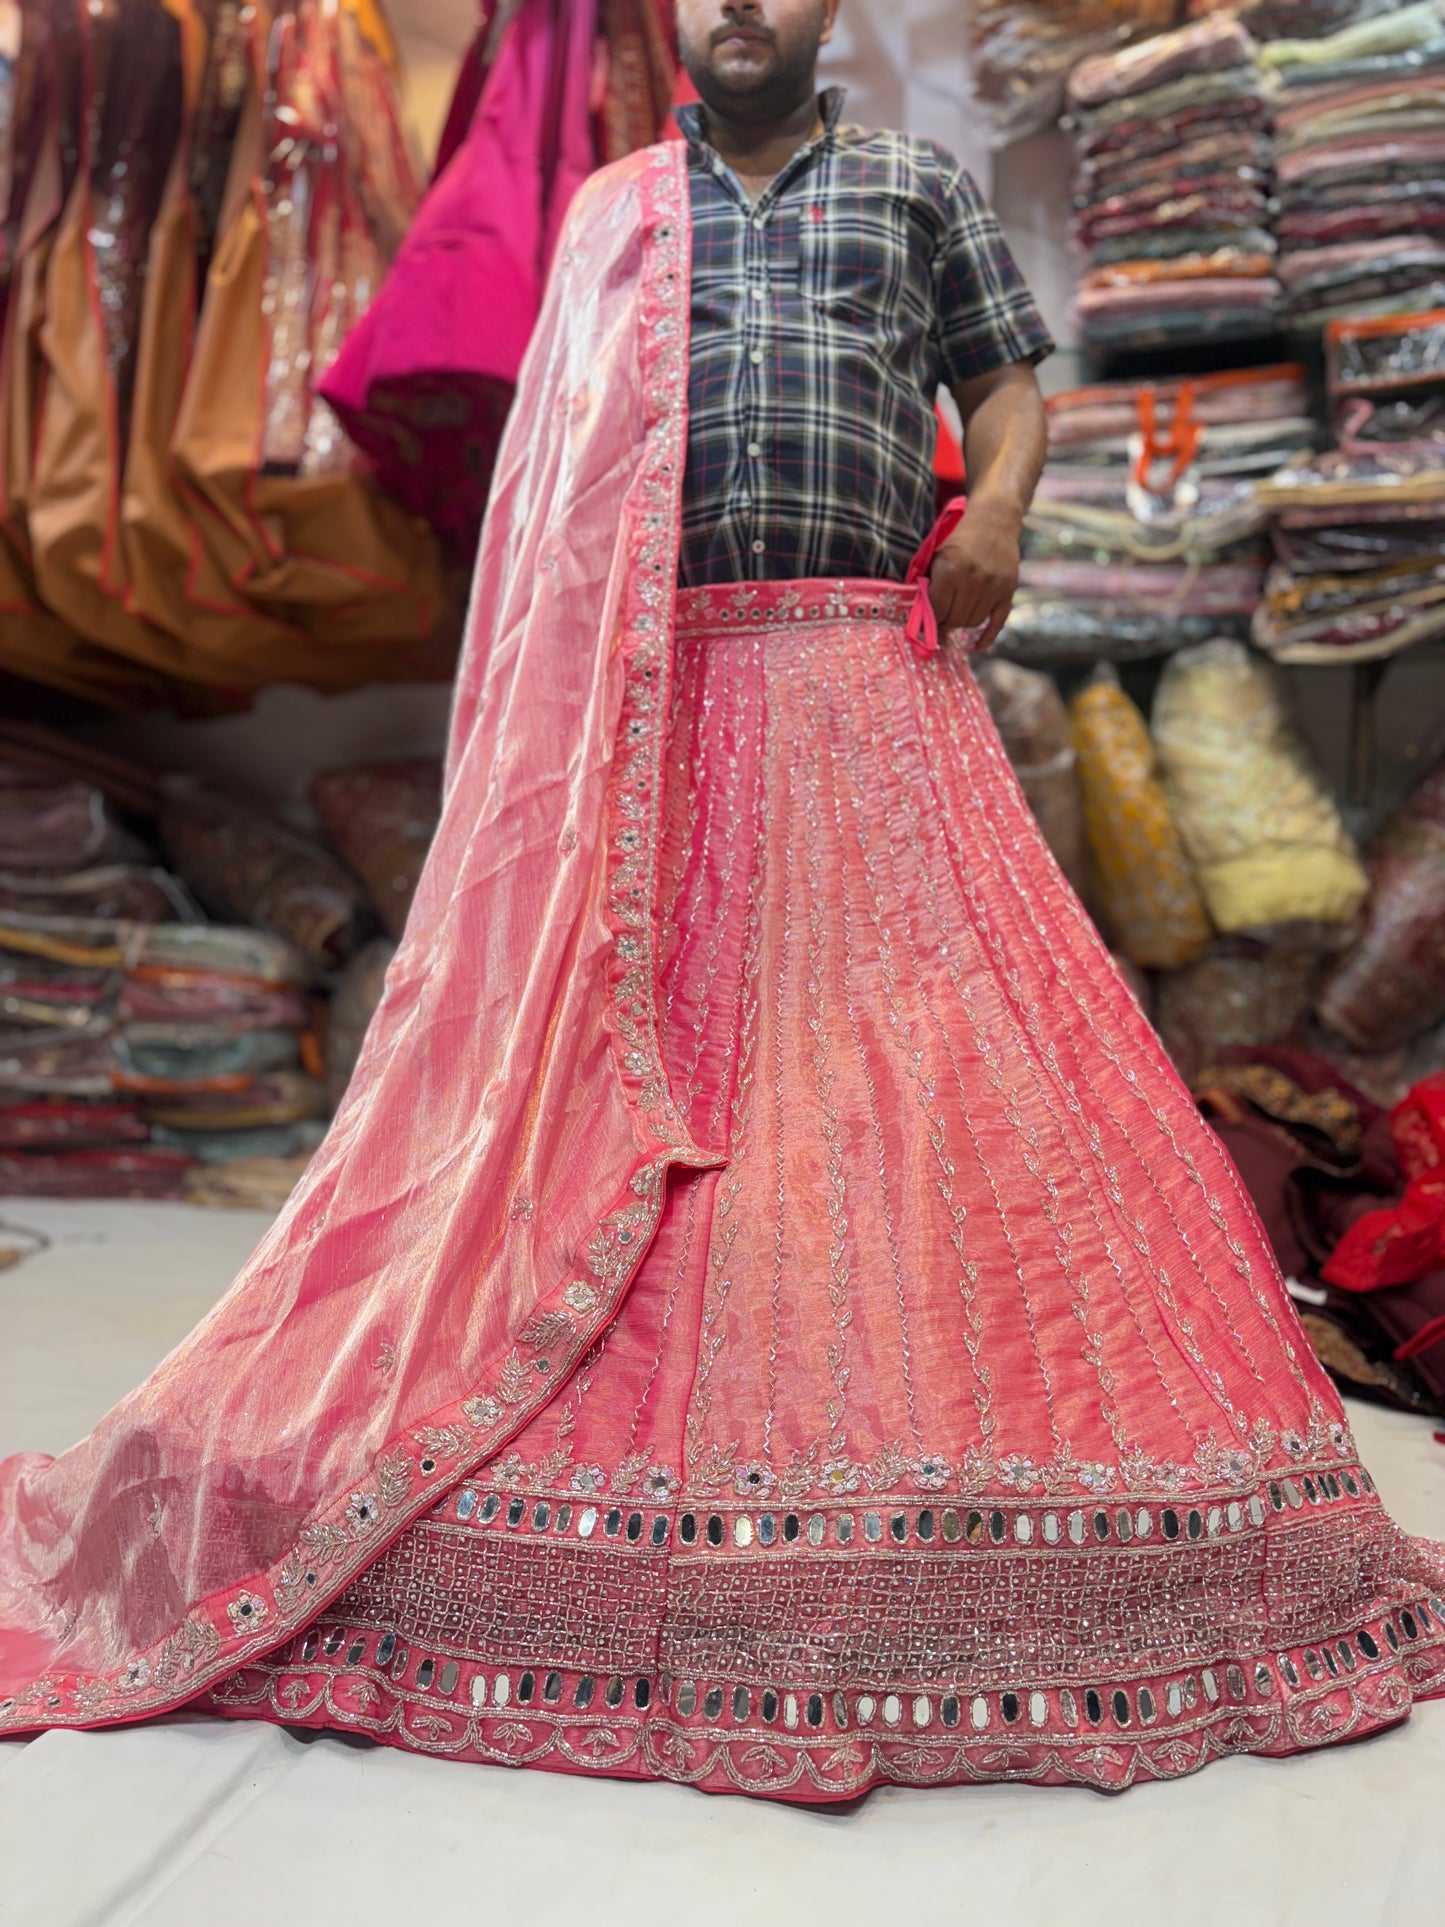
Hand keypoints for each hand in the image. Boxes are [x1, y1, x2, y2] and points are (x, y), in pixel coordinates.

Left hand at [927, 505, 1021, 652]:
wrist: (995, 520)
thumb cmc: (959, 537)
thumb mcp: (936, 554)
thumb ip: (928, 583)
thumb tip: (918, 617)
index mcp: (951, 570)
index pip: (936, 609)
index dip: (928, 617)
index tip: (925, 621)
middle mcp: (973, 580)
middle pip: (954, 619)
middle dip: (944, 621)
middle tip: (940, 617)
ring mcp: (993, 587)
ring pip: (972, 623)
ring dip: (961, 623)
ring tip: (956, 614)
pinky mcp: (1008, 591)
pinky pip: (997, 623)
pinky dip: (987, 637)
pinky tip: (978, 646)